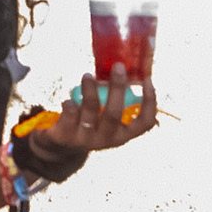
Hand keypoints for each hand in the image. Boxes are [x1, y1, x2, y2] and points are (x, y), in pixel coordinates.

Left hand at [34, 63, 159, 155]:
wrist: (62, 147)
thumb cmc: (90, 124)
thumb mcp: (105, 118)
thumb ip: (114, 99)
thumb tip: (122, 65)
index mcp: (123, 134)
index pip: (145, 123)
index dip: (150, 102)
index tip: (148, 79)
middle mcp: (107, 138)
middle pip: (114, 114)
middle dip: (117, 88)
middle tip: (118, 66)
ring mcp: (86, 139)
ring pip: (90, 111)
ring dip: (90, 91)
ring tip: (88, 75)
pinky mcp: (66, 136)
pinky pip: (69, 116)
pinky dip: (70, 104)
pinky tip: (68, 99)